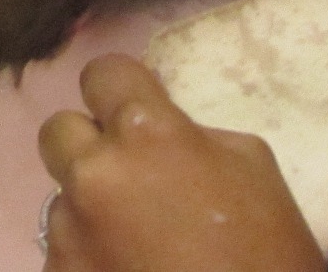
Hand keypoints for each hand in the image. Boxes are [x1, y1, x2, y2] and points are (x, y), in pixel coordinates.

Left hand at [38, 55, 324, 271]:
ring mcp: (68, 230)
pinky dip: (88, 257)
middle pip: (59, 131)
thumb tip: (161, 128)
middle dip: (89, 146)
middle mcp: (94, 173)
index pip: (103, 73)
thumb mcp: (254, 170)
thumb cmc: (268, 255)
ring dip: (91, 210)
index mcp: (146, 134)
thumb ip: (195, 136)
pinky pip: (62, 250)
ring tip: (138, 244)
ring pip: (61, 197)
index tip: (130, 108)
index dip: (119, 90)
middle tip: (126, 178)